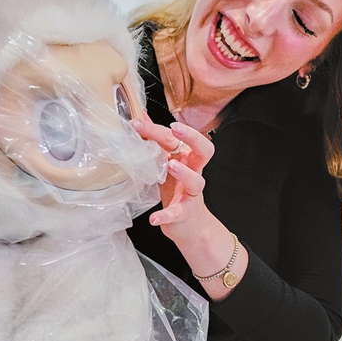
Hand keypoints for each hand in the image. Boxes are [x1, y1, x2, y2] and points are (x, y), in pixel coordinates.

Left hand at [130, 119, 213, 243]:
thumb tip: (140, 116)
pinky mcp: (185, 212)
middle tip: (175, 129)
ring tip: (171, 166)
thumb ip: (155, 141)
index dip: (158, 128)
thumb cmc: (176, 190)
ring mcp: (191, 193)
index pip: (177, 138)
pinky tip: (154, 218)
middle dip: (191, 137)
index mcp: (186, 157)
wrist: (188, 224)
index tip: (138, 122)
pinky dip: (166, 216)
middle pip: (203, 150)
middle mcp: (193, 172)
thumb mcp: (164, 162)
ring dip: (184, 173)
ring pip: (196, 180)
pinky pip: (178, 213)